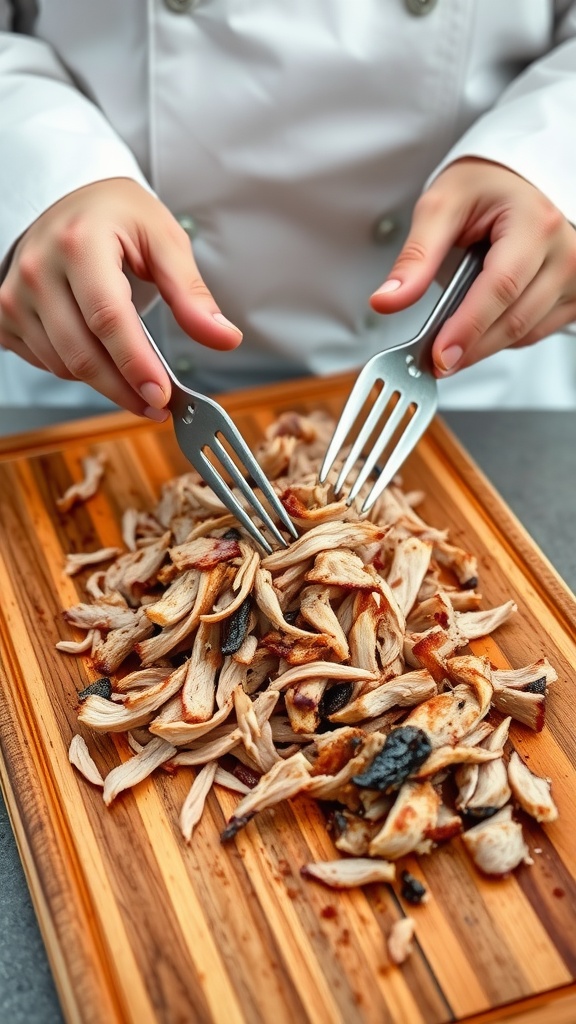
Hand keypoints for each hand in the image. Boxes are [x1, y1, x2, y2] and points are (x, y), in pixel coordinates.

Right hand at [0, 178, 241, 416]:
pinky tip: (100, 353)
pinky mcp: (5, 315)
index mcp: (78, 244)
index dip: (136, 365)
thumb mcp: (164, 240)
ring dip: (105, 382)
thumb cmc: (118, 218)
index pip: (107, 318)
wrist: (71, 202)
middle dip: (125, 390)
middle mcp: (38, 270)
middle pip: (82, 354)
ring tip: (136, 373)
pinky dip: (78, 370)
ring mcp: (15, 295)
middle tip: (159, 405)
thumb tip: (224, 337)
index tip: (162, 395)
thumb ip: (192, 293)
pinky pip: (46, 363)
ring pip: (64, 366)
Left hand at [370, 158, 575, 375]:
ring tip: (453, 339)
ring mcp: (575, 274)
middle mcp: (564, 250)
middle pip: (515, 319)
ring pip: (526, 333)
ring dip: (485, 345)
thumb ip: (415, 258)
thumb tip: (388, 300)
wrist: (516, 181)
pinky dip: (504, 336)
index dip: (468, 327)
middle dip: (470, 348)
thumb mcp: (441, 208)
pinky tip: (482, 325)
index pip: (501, 287)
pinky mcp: (573, 293)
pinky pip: (537, 332)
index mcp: (535, 224)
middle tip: (435, 361)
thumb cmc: (485, 187)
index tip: (441, 354)